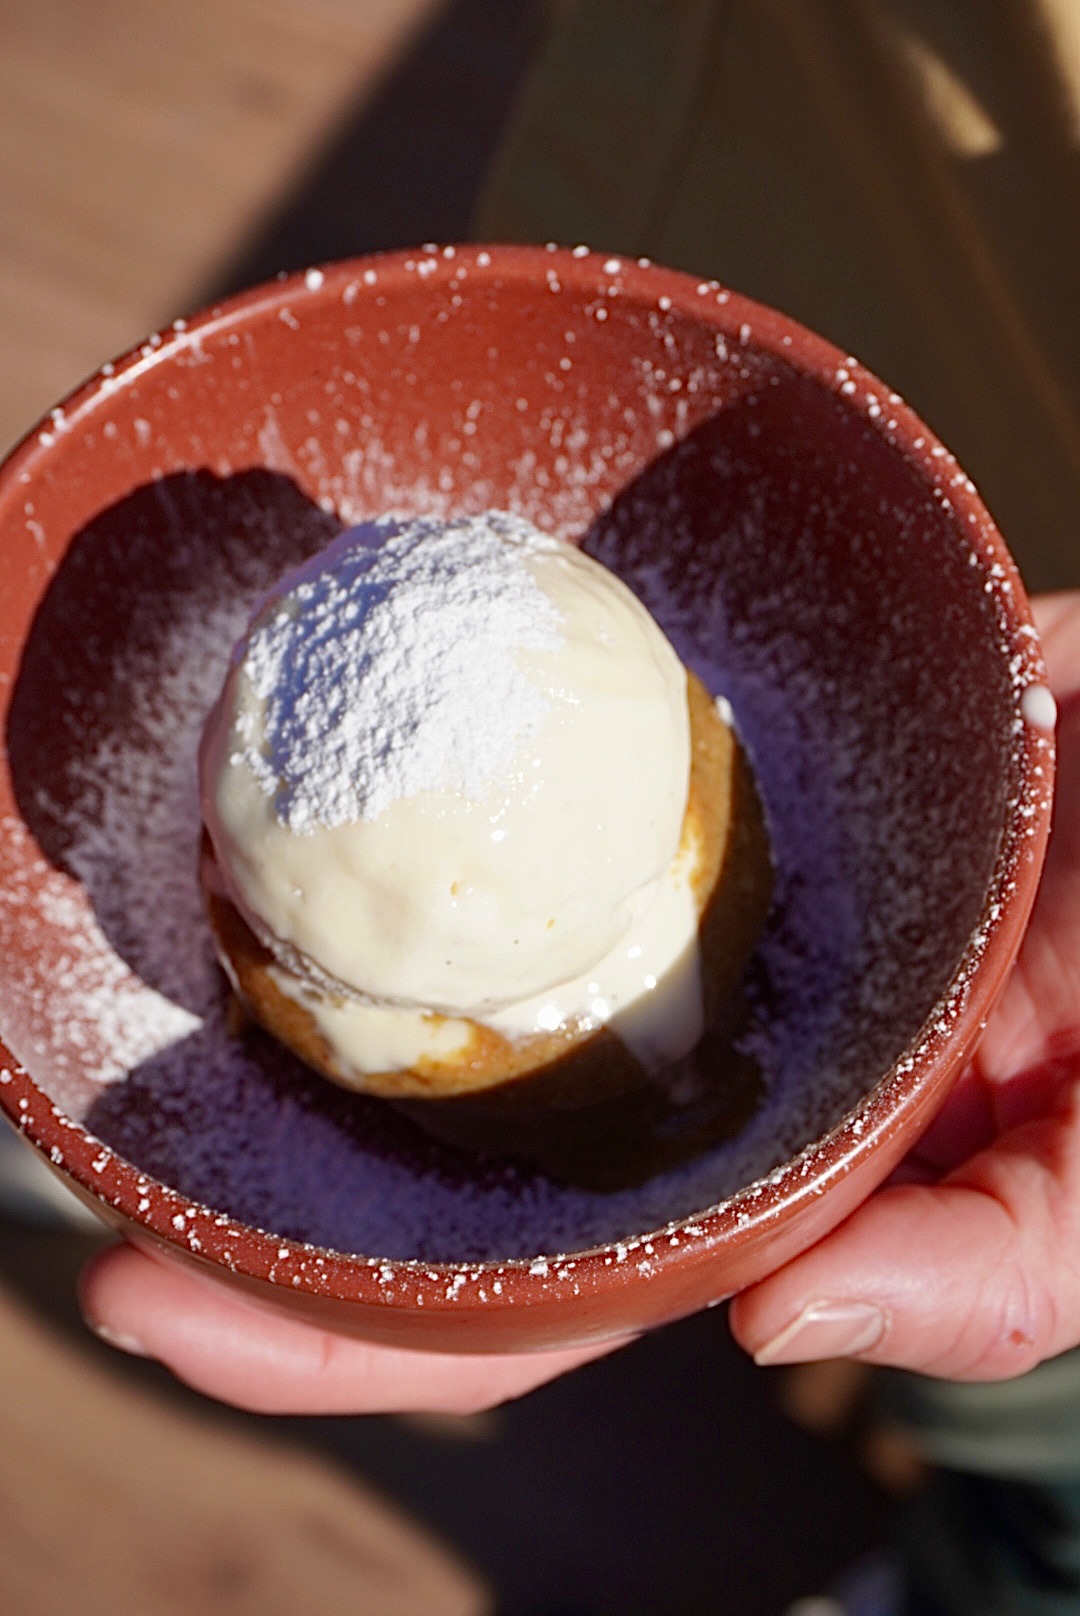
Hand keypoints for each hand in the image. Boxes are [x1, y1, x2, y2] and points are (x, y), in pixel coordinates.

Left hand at [82, 592, 1079, 1404]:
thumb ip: (986, 1264)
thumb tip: (773, 1327)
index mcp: (749, 1173)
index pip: (524, 1293)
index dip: (344, 1332)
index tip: (150, 1301)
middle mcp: (670, 1056)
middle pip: (443, 1157)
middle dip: (265, 1196)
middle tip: (83, 1175)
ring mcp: (654, 918)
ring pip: (452, 980)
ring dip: (307, 994)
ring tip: (143, 998)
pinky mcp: (668, 776)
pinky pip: (510, 799)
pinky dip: (414, 808)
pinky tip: (299, 799)